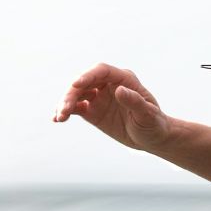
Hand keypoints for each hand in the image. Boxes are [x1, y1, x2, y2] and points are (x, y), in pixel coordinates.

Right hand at [53, 63, 172, 152]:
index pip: (102, 71)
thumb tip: (119, 90)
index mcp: (124, 79)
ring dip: (65, 103)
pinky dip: (65, 112)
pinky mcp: (93, 111)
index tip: (76, 84)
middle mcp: (109, 85)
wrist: (153, 138)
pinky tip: (56, 119)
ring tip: (59, 117)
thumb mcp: (147, 115)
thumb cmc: (154, 124)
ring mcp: (99, 97)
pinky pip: (76, 108)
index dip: (88, 75)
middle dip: (72, 94)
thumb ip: (134, 102)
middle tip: (64, 109)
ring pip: (77, 94)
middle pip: (85, 82)